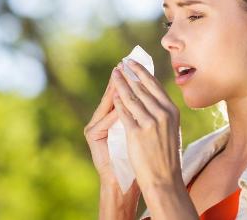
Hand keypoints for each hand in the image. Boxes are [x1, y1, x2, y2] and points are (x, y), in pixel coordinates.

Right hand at [84, 64, 139, 191]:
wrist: (124, 182)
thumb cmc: (137, 158)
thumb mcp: (140, 133)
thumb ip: (140, 114)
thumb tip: (154, 93)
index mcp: (112, 118)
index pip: (122, 94)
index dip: (131, 80)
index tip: (138, 65)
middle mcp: (101, 119)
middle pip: (113, 95)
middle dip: (123, 80)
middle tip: (128, 64)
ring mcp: (94, 126)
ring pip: (107, 104)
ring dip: (116, 91)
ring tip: (123, 77)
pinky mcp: (92, 135)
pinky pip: (104, 119)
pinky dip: (114, 111)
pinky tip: (120, 99)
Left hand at [111, 60, 182, 190]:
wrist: (165, 180)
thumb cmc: (168, 156)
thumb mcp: (172, 129)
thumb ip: (164, 113)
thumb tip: (153, 98)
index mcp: (173, 111)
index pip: (155, 86)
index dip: (142, 72)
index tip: (133, 63)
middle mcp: (163, 114)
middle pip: (142, 88)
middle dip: (130, 74)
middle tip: (121, 64)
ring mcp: (150, 123)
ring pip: (132, 97)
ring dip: (121, 84)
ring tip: (114, 75)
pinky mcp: (136, 133)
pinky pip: (124, 113)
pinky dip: (117, 103)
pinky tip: (113, 95)